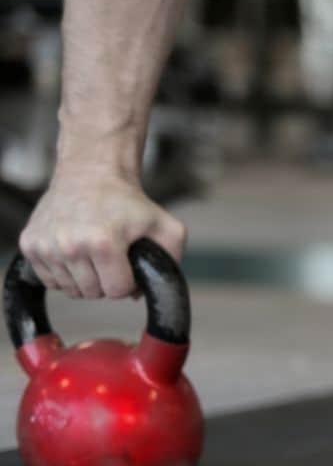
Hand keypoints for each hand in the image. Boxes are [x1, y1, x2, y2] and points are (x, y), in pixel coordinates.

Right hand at [18, 166, 185, 298]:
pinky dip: (64, 273)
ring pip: (71, 290)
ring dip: (85, 278)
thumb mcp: (166, 226)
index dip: (128, 282)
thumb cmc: (128, 202)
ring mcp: (47, 245)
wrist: (91, 172)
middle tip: (111, 257)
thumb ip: (170, 260)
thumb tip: (142, 293)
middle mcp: (70, 245)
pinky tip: (75, 253)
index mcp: (103, 242)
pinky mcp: (30, 244)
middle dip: (107, 281)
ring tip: (93, 254)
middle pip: (93, 293)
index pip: (117, 291)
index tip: (127, 264)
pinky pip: (50, 281)